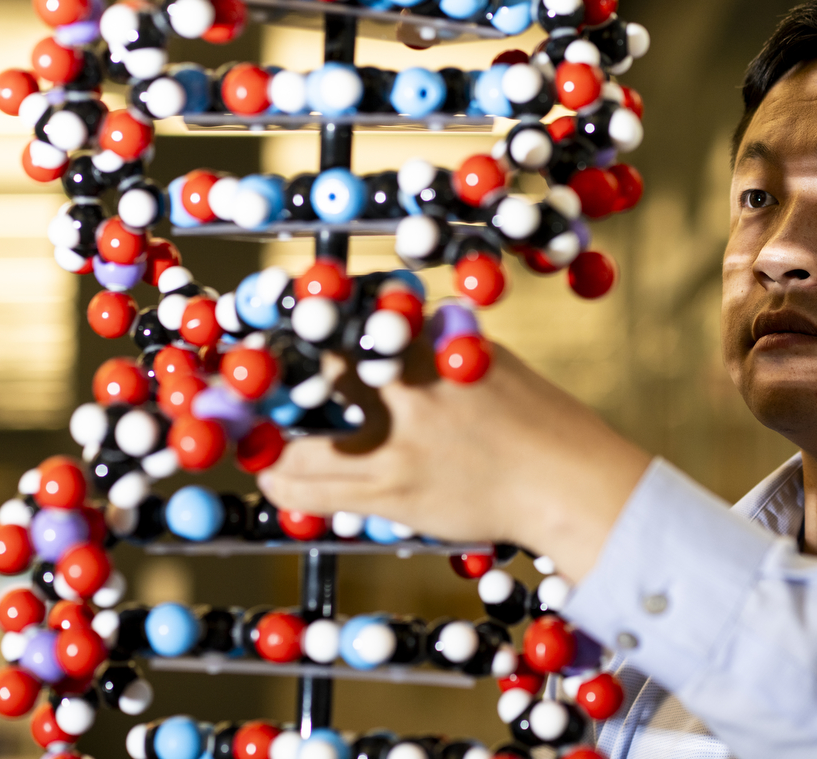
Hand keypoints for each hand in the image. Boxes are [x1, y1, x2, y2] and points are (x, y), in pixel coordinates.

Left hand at [258, 341, 650, 581]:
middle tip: (251, 387)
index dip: (308, 327)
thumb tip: (399, 337)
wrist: (565, 484)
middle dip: (277, 380)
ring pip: (300, 442)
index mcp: (431, 349)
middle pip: (314, 376)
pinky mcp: (392, 493)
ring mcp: (395, 445)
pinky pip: (316, 490)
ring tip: (257, 439)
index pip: (351, 323)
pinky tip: (276, 478)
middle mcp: (405, 391)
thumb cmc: (540, 422)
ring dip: (270, 440)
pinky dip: (285, 482)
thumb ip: (438, 349)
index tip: (285, 328)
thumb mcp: (490, 361)